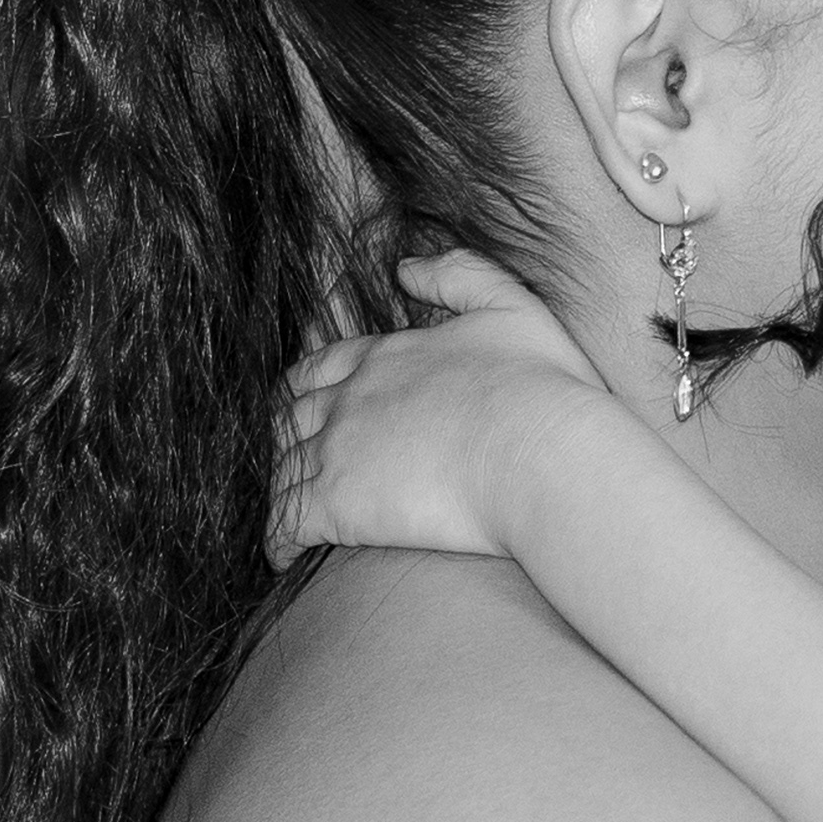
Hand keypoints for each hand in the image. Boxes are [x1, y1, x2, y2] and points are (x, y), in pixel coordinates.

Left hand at [271, 251, 610, 569]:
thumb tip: (404, 266)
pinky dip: (276, 538)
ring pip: (281, 468)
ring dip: (279, 486)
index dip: (309, 388)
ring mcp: (339, 452)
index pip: (323, 368)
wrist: (546, 454)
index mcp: (387, 356)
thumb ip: (456, 274)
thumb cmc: (543, 387)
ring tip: (285, 509)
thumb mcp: (510, 304)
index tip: (308, 407)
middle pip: (291, 415)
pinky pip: (285, 523)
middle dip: (285, 437)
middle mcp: (351, 399)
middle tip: (289, 462)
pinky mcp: (338, 506)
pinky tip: (283, 555)